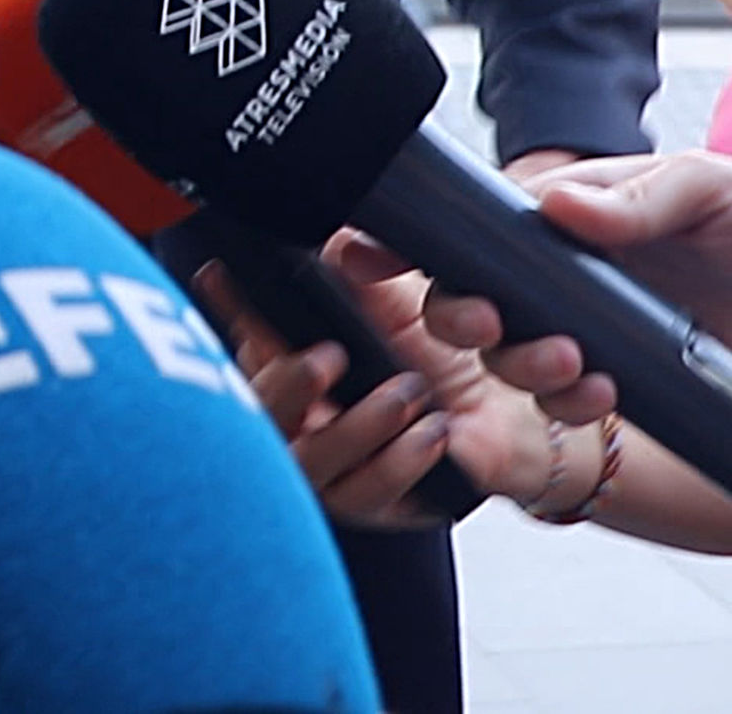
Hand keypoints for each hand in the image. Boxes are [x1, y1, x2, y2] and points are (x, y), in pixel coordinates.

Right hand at [204, 245, 553, 525]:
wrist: (506, 413)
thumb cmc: (437, 354)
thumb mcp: (389, 299)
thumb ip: (344, 268)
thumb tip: (315, 236)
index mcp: (286, 368)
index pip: (241, 347)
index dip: (233, 325)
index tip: (234, 293)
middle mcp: (296, 423)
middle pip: (259, 417)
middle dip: (289, 386)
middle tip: (329, 357)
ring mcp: (329, 470)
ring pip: (311, 463)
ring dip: (360, 425)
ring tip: (411, 393)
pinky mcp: (372, 504)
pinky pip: (368, 493)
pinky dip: (399, 460)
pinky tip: (432, 431)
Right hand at [423, 150, 731, 422]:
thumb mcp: (707, 189)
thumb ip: (637, 194)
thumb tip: (557, 204)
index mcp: (561, 220)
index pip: (466, 228)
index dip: (408, 244)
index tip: (366, 255)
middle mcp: (557, 280)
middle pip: (464, 301)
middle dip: (461, 317)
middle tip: (487, 321)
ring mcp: (581, 335)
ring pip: (505, 361)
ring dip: (520, 365)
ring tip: (568, 363)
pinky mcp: (615, 387)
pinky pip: (560, 410)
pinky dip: (567, 405)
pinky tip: (601, 392)